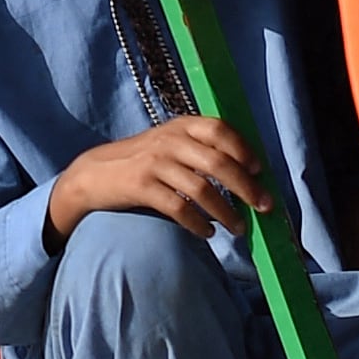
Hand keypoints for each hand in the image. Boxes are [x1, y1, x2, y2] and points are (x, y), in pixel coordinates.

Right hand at [43, 113, 267, 245]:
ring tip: (239, 229)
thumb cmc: (143, 161)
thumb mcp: (170, 144)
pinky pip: (178, 208)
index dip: (244, 149)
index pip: (220, 129)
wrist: (95, 173)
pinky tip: (208, 232)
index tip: (259, 171)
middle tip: (264, 207)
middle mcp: (169, 140)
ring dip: (226, 212)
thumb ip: (201, 149)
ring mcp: (154, 163)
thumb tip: (247, 174)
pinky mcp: (141, 186)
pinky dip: (198, 223)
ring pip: (201, 189)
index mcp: (181, 126)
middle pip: (218, 163)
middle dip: (246, 188)